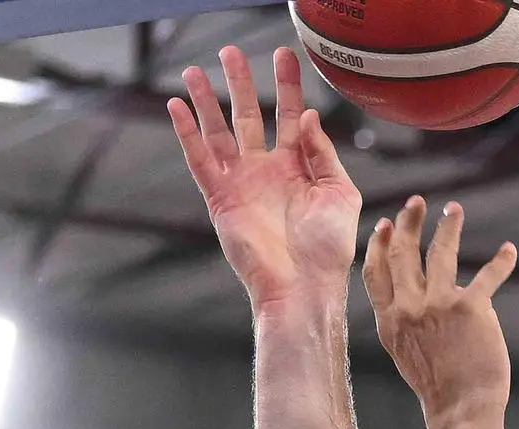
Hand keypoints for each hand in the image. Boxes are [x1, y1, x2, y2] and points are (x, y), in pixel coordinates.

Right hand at [168, 45, 363, 317]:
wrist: (304, 286)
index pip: (290, 115)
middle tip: (230, 52)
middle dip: (240, 83)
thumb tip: (307, 115)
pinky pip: (199, 159)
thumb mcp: (340, 193)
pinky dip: (187, 133)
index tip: (284, 56)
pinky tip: (178, 106)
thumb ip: (325, 153)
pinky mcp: (221, 198)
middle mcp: (267, 170)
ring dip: (207, 101)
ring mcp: (242, 183)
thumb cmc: (328, 249)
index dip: (286, 85)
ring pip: (219, 131)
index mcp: (298, 167)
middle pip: (249, 115)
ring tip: (195, 70)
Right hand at [367, 197, 518, 427]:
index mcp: (389, 320)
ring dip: (448, 227)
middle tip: (417, 202)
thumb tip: (410, 297)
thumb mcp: (403, 352)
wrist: (460, 409)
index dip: (379, 244)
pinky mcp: (471, 309)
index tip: (386, 224)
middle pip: (404, 254)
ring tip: (454, 210)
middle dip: (410, 222)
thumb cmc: (436, 387)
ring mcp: (439, 305)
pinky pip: (487, 276)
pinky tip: (508, 250)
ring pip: (440, 254)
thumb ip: (402, 321)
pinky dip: (501, 262)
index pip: (375, 272)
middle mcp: (410, 307)